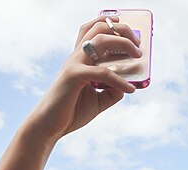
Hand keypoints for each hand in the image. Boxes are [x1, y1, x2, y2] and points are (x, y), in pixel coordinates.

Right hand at [24, 16, 140, 141]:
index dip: (110, 24)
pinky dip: (119, 80)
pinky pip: (103, 72)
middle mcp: (77, 57)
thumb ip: (112, 91)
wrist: (49, 126)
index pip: (93, 30)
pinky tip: (129, 89)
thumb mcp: (98, 100)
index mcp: (80, 59)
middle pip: (99, 28)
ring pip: (101, 40)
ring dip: (123, 43)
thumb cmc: (70, 112)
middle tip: (138, 42)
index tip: (130, 30)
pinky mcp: (73, 75)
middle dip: (121, 29)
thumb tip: (129, 84)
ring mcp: (74, 64)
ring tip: (138, 55)